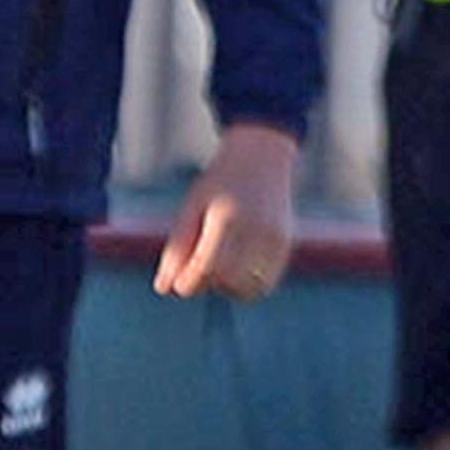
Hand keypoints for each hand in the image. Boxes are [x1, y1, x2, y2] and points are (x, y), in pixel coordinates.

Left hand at [154, 122, 302, 302]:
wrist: (261, 160)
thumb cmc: (218, 185)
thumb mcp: (191, 209)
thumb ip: (178, 248)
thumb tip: (163, 289)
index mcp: (227, 219)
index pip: (207, 268)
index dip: (189, 283)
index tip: (178, 286)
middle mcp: (257, 231)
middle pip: (229, 283)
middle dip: (209, 285)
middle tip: (199, 269)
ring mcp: (276, 240)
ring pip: (251, 289)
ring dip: (229, 289)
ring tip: (218, 267)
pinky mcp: (285, 246)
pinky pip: (266, 283)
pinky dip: (247, 285)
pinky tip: (235, 268)